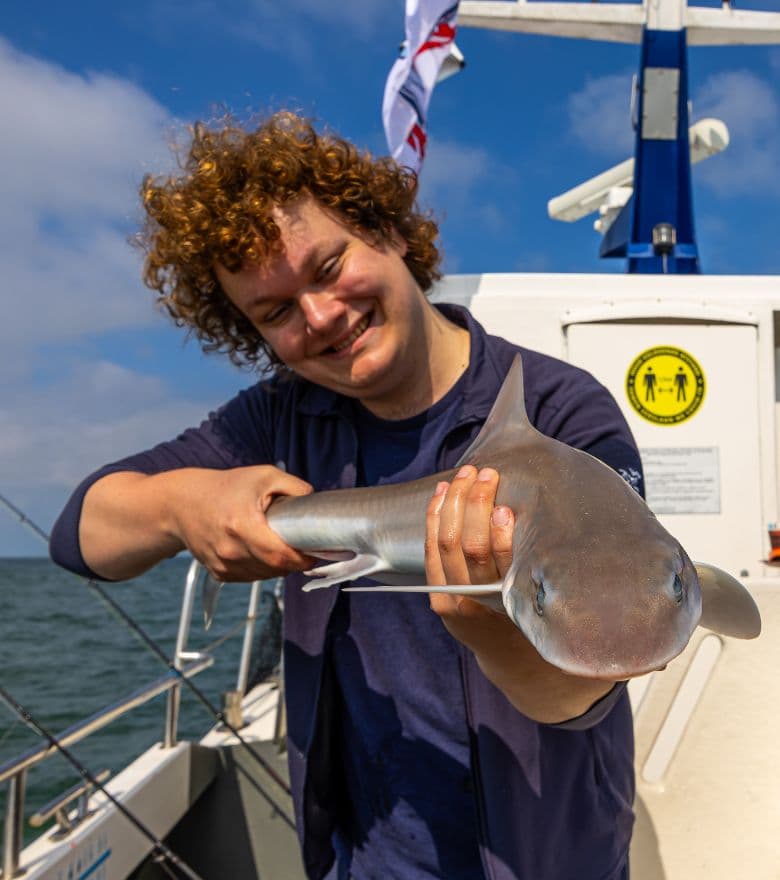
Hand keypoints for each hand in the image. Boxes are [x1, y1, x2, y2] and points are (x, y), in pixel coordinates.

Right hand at [167, 465, 316, 581]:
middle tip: (304, 545)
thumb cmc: (227, 486)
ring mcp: (223, 565)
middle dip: (295, 560)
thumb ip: (294, 486)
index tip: (316, 550)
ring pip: (265, 575)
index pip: (280, 556)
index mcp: (242, 526)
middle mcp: (230, 550)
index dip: (303, 558)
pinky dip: (262, 568)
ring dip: (279, 566)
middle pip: (276, 569)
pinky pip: (251, 577)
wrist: (183, 503)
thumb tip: (315, 501)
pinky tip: (262, 550)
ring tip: (282, 545)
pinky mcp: (219, 573)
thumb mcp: (263, 475)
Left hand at [425, 465, 619, 721]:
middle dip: (476, 504)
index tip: (510, 508)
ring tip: (470, 473)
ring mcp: (454, 600)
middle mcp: (479, 607)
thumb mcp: (584, 629)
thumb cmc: (559, 632)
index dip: (501, 535)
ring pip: (446, 544)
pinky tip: (446, 492)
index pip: (500, 569)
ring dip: (455, 503)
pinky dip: (436, 518)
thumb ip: (612, 623)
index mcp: (513, 613)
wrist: (523, 669)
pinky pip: (431, 550)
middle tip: (489, 472)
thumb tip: (659, 649)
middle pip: (467, 547)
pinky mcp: (440, 594)